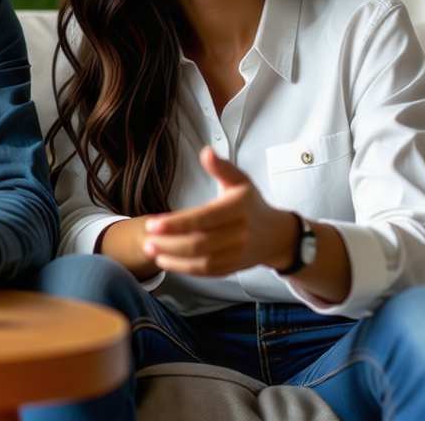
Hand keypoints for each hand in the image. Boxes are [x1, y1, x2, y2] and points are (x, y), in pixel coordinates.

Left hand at [141, 146, 296, 276]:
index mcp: (238, 208)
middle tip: (147, 237)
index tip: (154, 223)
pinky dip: (184, 269)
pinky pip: (205, 272)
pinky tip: (166, 260)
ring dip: (172, 257)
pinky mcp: (232, 268)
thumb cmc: (253, 205)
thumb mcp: (241, 182)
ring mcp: (236, 253)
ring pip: (201, 260)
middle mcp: (239, 233)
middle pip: (199, 243)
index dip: (177, 223)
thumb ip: (222, 168)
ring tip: (150, 249)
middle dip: (169, 242)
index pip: (203, 218)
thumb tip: (206, 152)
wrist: (277, 236)